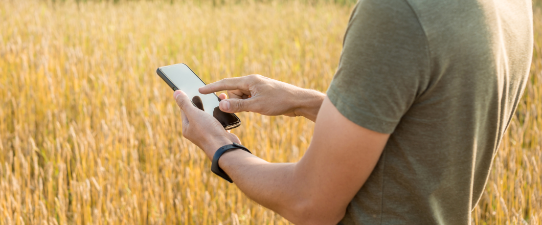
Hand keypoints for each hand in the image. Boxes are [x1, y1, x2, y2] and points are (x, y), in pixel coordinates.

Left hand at [173, 90, 240, 158]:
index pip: (184, 110)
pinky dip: (222, 113)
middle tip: (208, 92)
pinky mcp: (219, 132)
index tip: (192, 88)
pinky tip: (225, 108)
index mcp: (187, 127)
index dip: (188, 99)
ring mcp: (208, 132)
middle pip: (198, 112)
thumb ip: (185, 104)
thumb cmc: (207, 132)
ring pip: (210, 115)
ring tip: (218, 97)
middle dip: (203, 102)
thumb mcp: (194, 115)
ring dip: (214, 107)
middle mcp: (196, 131)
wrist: (225, 147)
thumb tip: (175, 93)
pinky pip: (219, 120)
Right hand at [199, 75, 324, 120]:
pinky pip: (248, 99)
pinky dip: (247, 105)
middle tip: (238, 109)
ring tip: (254, 109)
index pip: (226, 83)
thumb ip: (238, 105)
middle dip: (231, 101)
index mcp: (249, 80)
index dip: (212, 87)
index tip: (200, 90)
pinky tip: (254, 110)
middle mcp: (252, 82)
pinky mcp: (262, 94)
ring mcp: (258, 88)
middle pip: (233, 91)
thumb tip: (221, 104)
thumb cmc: (280, 101)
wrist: (299, 102)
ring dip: (241, 105)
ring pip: (241, 97)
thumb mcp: (257, 105)